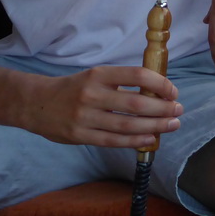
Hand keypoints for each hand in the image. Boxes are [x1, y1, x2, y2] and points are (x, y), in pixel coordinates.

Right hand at [21, 66, 181, 148]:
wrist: (35, 103)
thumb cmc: (73, 88)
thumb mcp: (95, 76)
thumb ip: (120, 82)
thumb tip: (156, 91)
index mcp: (99, 74)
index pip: (136, 75)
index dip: (159, 83)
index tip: (173, 91)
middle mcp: (92, 94)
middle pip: (136, 102)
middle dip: (162, 108)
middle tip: (179, 109)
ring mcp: (85, 117)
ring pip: (127, 125)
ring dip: (154, 126)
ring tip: (172, 124)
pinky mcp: (80, 136)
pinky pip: (113, 141)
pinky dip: (135, 141)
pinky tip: (150, 138)